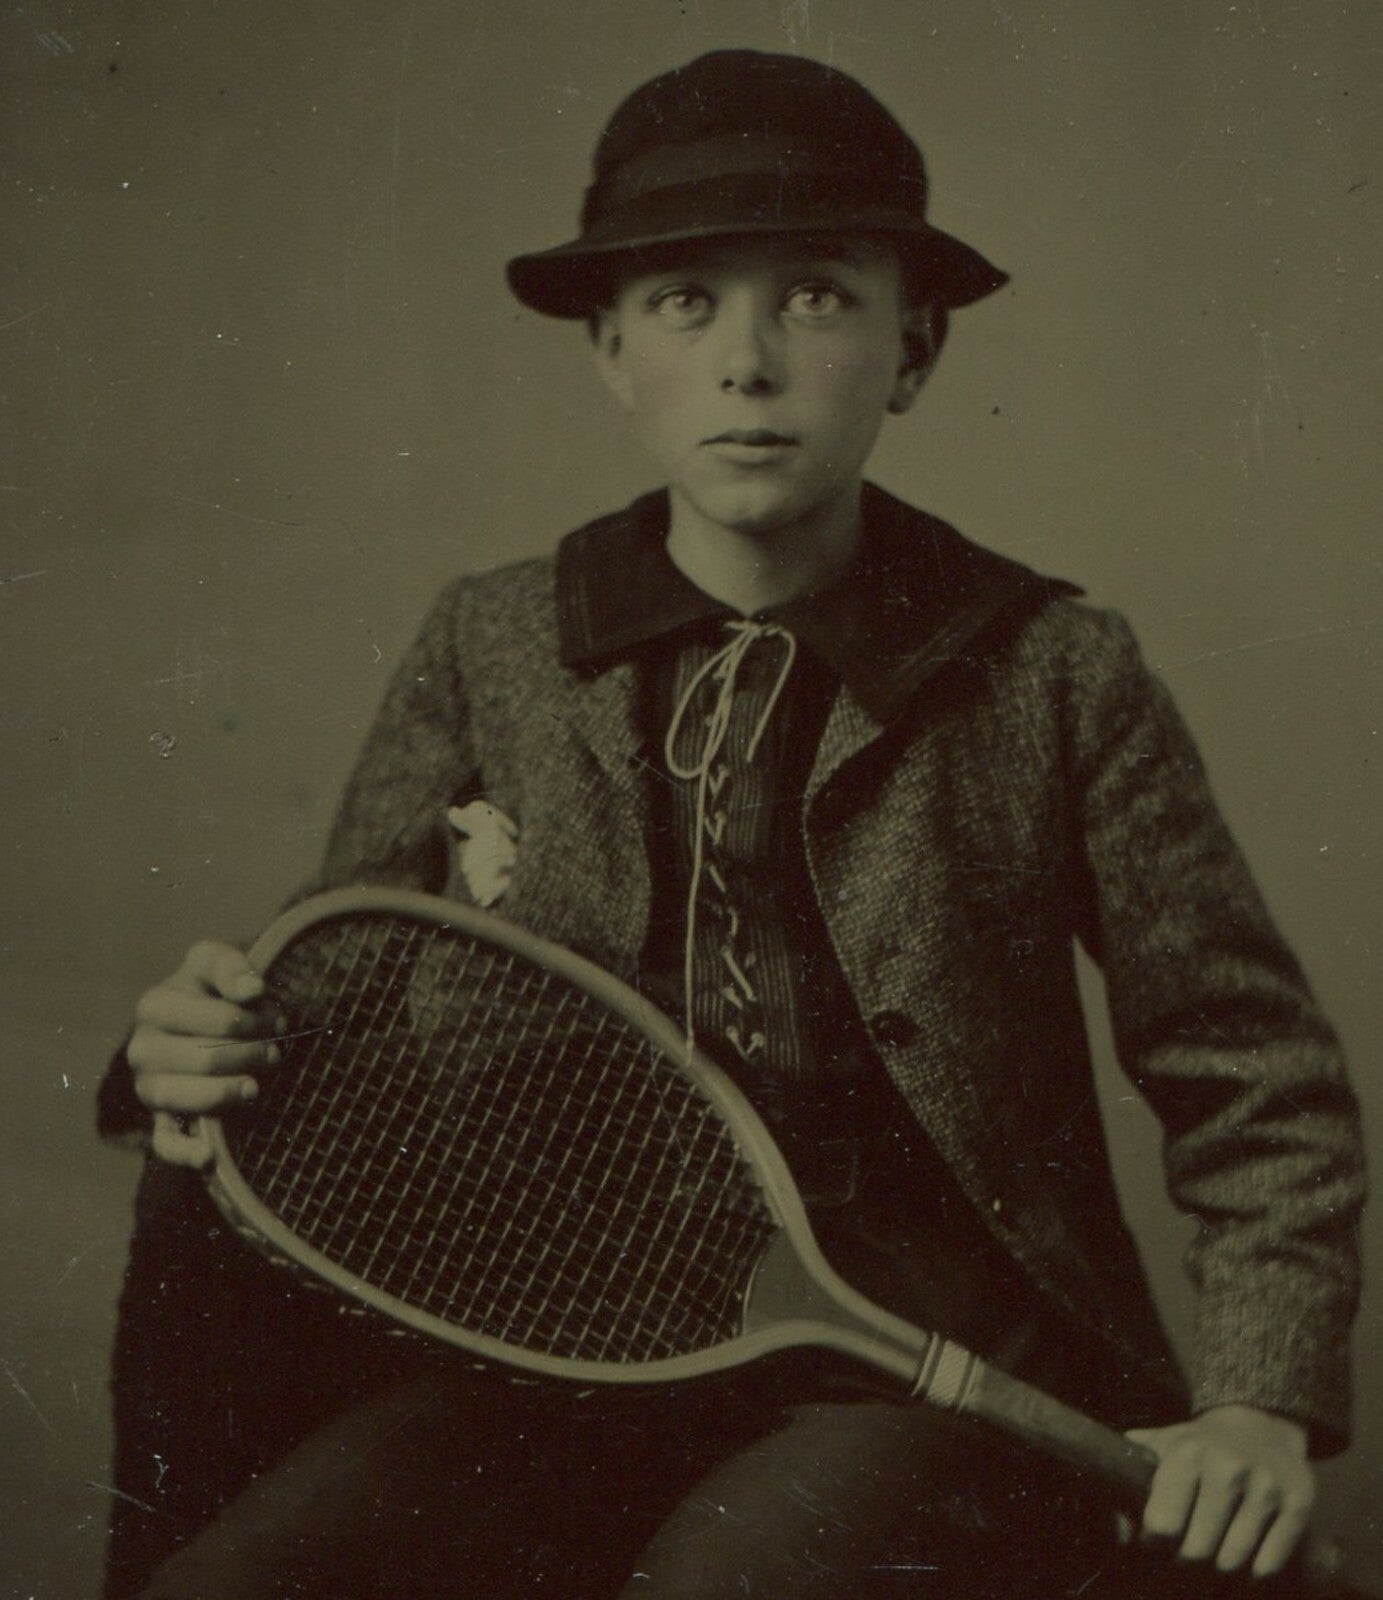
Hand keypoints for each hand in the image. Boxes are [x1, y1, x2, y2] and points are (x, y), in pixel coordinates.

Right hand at [128, 940, 283, 1167]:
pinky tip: (208, 1157)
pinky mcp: (159, 1118)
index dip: (259, 1022)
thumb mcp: (216, 962)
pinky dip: (185, 1152)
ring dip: (228, 1093)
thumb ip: (231, 966)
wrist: (197, 1021)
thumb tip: (252, 990)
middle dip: (252, 1055)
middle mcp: (142, 1048)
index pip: (221, 1020)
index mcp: (155, 1005)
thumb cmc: (211, 989)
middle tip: (276, 1051)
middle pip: (208, 1059)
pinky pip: (165, 1142)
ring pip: (184, 1098)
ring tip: (256, 1086)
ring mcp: (149, 1085)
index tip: (279, 1019)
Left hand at [1126, 1404, 1313, 1577]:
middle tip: (1185, 1559)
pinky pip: (1270, 1565)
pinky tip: (1245, 1562)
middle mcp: (1228, 1469)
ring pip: (1233, 1562)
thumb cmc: (1201, 1444)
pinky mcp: (1298, 1504)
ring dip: (1219, 1571)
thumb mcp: (1163, 1447)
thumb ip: (1132, 1479)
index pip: (1163, 1525)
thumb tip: (1117, 1531)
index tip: (1155, 1547)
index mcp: (1188, 1453)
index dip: (1154, 1546)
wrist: (1261, 1422)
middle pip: (1197, 1551)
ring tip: (1213, 1559)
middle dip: (1186, 1564)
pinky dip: (1255, 1574)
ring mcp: (1266, 1487)